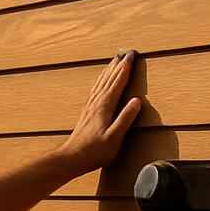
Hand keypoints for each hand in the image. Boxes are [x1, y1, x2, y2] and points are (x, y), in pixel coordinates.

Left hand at [59, 51, 142, 173]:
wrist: (72, 158)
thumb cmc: (94, 152)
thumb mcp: (114, 138)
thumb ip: (125, 119)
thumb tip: (137, 101)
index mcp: (104, 107)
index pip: (117, 83)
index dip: (125, 69)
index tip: (132, 56)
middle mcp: (96, 103)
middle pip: (109, 79)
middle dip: (119, 65)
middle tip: (127, 52)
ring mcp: (90, 107)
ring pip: (101, 83)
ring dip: (109, 70)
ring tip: (115, 60)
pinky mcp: (87, 112)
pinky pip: (95, 90)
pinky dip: (101, 81)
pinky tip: (102, 81)